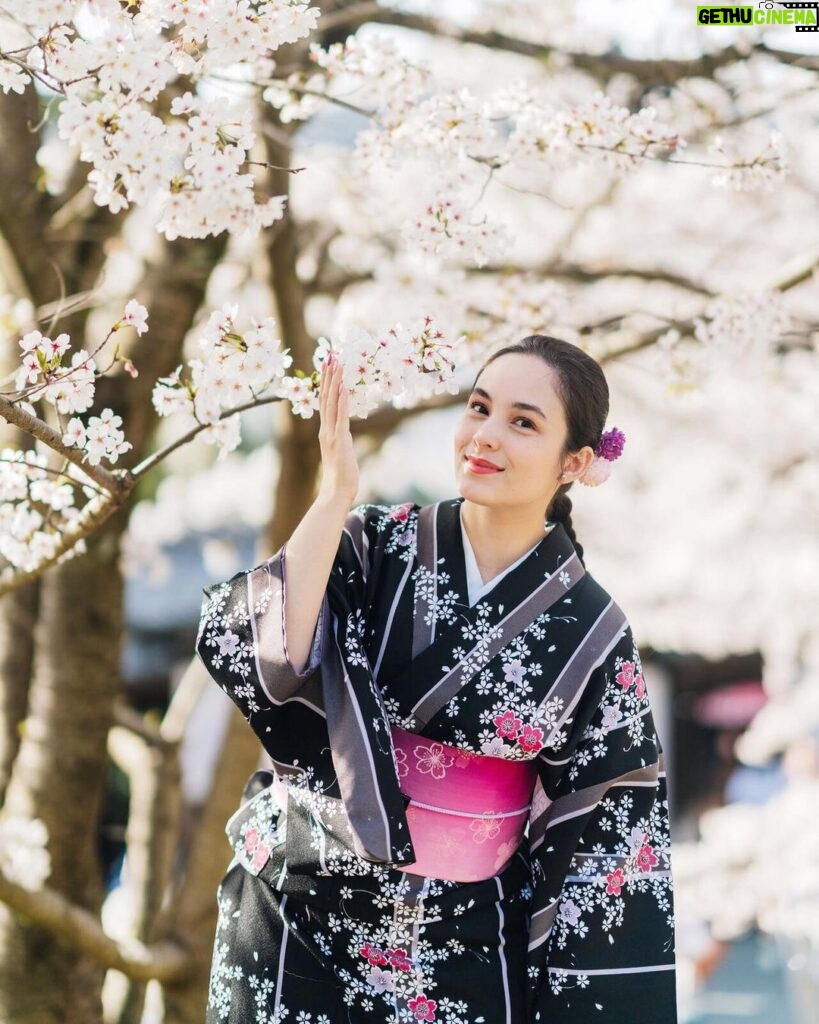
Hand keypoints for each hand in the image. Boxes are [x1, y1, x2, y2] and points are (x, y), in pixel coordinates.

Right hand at [317, 354, 358, 503]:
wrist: (336, 493)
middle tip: (330, 354)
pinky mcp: (340, 440)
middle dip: (329, 375)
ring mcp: (331, 434)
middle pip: (326, 397)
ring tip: (336, 362)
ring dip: (334, 381)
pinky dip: (342, 400)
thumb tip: (344, 435)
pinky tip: (344, 386)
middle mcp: (325, 429)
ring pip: (332, 402)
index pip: (325, 402)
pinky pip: (340, 416)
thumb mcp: (341, 454)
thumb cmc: (341, 478)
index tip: (329, 365)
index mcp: (326, 432)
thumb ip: (341, 441)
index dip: (327, 383)